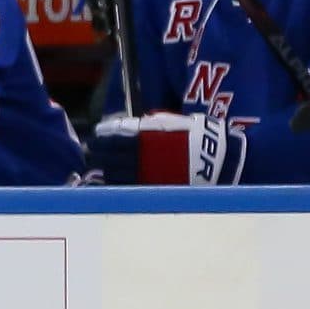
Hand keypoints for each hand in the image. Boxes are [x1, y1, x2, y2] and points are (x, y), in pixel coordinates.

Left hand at [86, 111, 244, 184]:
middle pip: (110, 154)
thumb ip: (150, 124)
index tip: (96, 134)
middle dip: (98, 152)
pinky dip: (114, 182)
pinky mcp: (151, 186)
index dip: (103, 136)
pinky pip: (126, 185)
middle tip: (91, 150)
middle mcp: (142, 155)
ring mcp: (145, 172)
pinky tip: (108, 179)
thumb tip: (131, 125)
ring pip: (115, 171)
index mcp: (147, 136)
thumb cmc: (199, 135)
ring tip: (96, 165)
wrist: (219, 158)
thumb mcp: (174, 122)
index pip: (115, 136)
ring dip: (102, 168)